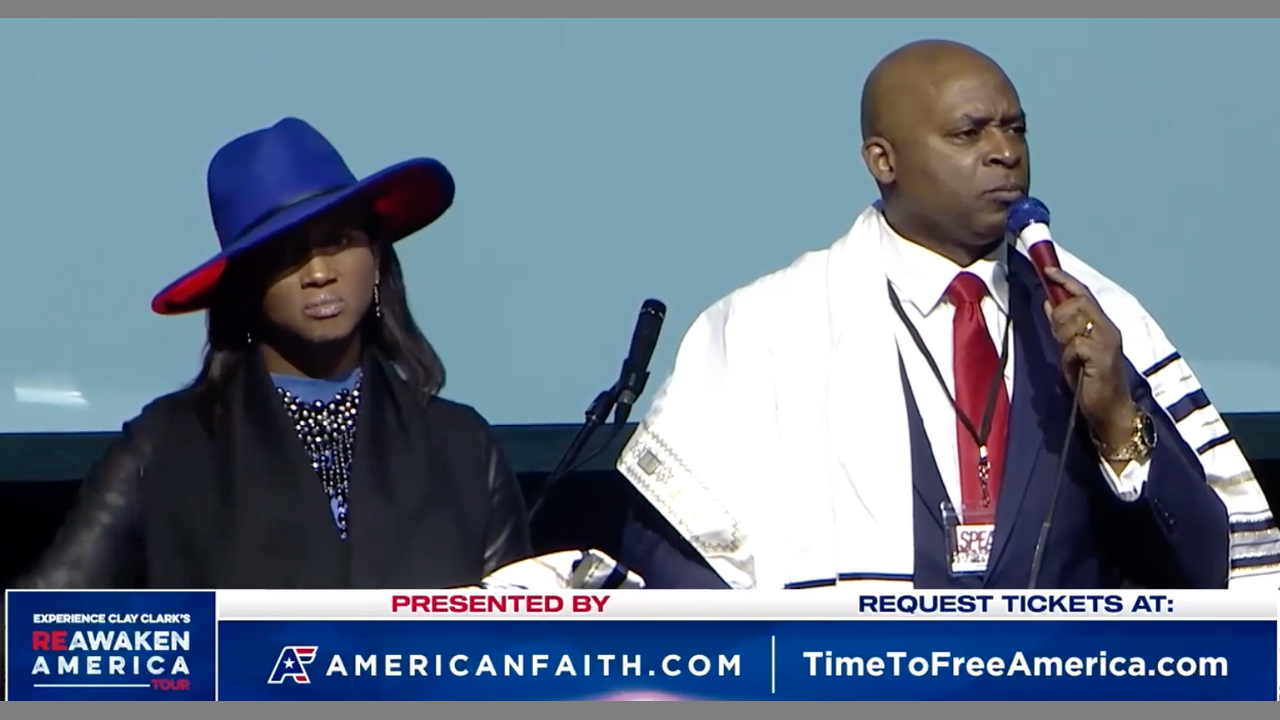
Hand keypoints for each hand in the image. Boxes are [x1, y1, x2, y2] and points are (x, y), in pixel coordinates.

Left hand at [1041, 267, 1135, 449]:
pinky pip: (1074, 345)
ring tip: (1070, 357)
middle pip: (1076, 304)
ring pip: (1073, 322)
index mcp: (1103, 325)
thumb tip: (1049, 301)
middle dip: (1059, 317)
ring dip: (1063, 338)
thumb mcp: (1073, 349)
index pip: (1084, 294)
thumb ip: (1063, 326)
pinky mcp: (1101, 357)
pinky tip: (1075, 368)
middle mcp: (1108, 329)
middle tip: (1060, 339)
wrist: (1110, 411)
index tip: (1047, 270)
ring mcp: (1107, 342)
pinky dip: (1068, 356)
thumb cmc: (1091, 381)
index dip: (1065, 280)